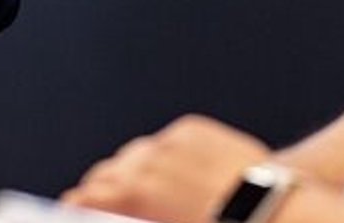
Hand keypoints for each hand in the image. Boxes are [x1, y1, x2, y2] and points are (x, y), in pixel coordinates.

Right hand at [64, 115, 272, 222]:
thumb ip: (129, 216)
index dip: (77, 206)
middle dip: (102, 189)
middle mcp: (144, 161)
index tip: (72, 212)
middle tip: (103, 204)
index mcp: (132, 193)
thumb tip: (106, 213)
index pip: (83, 195)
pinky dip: (165, 156)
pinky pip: (164, 142)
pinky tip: (179, 175)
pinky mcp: (190, 129)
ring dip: (133, 171)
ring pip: (134, 154)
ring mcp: (167, 142)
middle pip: (104, 172)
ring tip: (146, 190)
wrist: (272, 208)